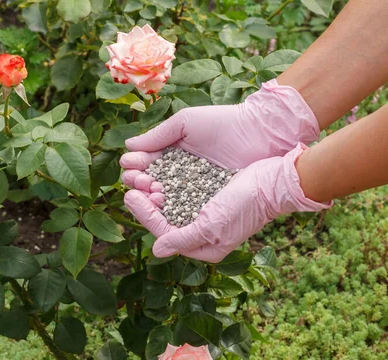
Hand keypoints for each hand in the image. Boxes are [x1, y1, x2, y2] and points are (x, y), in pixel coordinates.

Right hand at [120, 80, 318, 199]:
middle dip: (139, 182)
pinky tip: (161, 202)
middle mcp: (181, 175)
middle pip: (152, 184)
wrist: (260, 132)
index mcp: (173, 154)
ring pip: (166, 198)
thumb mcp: (186, 123)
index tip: (130, 165)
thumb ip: (157, 136)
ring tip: (146, 190)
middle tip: (135, 180)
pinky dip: (172, 206)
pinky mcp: (208, 203)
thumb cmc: (223, 123)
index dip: (136, 166)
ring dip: (151, 196)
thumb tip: (128, 146)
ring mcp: (194, 190)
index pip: (147, 165)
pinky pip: (185, 207)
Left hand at [123, 144, 330, 262]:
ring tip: (140, 176)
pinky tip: (157, 172)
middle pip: (165, 219)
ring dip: (154, 190)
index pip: (164, 233)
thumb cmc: (245, 206)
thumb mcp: (211, 226)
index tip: (130, 196)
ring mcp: (206, 214)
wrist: (274, 180)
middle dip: (146, 202)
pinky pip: (182, 192)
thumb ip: (182, 239)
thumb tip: (156, 251)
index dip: (144, 215)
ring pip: (171, 204)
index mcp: (203, 248)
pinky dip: (169, 183)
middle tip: (129, 184)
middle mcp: (202, 234)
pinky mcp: (209, 196)